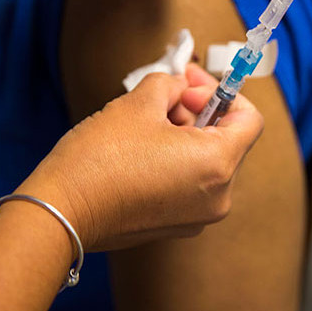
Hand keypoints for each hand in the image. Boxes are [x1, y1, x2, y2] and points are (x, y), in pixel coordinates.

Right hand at [16, 64, 262, 251]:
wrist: (61, 211)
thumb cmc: (100, 158)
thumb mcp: (139, 103)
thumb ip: (171, 84)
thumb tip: (180, 85)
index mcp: (218, 165)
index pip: (250, 120)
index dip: (223, 94)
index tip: (190, 85)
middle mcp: (218, 197)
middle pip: (228, 140)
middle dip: (199, 111)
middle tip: (168, 93)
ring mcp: (197, 217)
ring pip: (207, 162)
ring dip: (186, 134)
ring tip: (149, 119)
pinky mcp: (176, 226)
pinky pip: (190, 184)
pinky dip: (177, 160)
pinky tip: (143, 147)